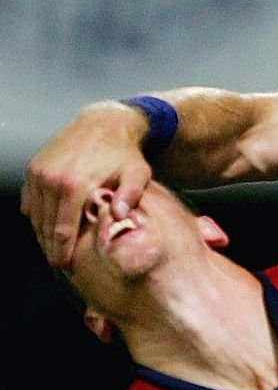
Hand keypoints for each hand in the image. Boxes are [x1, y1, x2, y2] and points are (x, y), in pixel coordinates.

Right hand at [22, 103, 152, 266]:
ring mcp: (39, 172)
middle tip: (59, 264)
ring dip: (42, 234)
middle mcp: (51, 178)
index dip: (63, 252)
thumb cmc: (124, 153)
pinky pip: (29, 200)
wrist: (104, 123)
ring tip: (53, 249)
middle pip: (45, 226)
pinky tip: (48, 227)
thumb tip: (119, 216)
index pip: (63, 231)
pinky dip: (36, 216)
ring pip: (35, 215)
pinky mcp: (34, 167)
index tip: (66, 267)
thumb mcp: (137, 173)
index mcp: (74, 184)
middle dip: (51, 248)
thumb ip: (130, 195)